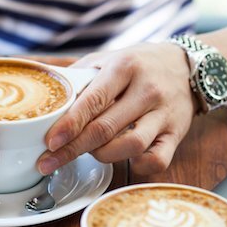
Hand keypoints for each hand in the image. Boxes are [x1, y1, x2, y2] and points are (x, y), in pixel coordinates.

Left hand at [38, 43, 195, 175]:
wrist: (186, 66)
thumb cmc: (136, 65)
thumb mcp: (106, 60)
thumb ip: (76, 78)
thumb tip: (40, 97)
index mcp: (124, 67)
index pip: (93, 100)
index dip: (69, 125)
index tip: (50, 142)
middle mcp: (147, 90)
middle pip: (106, 129)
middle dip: (73, 149)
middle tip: (49, 161)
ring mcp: (164, 113)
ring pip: (131, 146)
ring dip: (103, 155)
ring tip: (90, 152)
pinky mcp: (177, 133)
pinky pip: (158, 160)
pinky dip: (138, 166)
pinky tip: (124, 160)